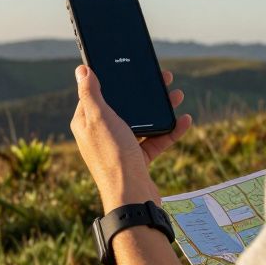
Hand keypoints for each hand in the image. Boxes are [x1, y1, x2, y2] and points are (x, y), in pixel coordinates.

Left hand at [70, 65, 192, 208]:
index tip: (128, 68)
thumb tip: (82, 69)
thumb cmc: (112, 156)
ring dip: (160, 109)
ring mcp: (120, 148)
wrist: (132, 196)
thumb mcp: (100, 118)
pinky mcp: (137, 160)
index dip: (112, 80)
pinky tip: (184, 120)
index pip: (96, 95)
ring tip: (177, 95)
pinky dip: (169, 130)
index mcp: (87, 123)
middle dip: (143, 93)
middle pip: (124, 107)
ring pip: (142, 122)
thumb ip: (91, 93)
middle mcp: (101, 135)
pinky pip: (155, 140)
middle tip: (162, 78)